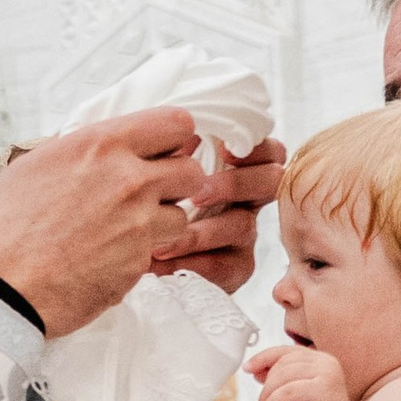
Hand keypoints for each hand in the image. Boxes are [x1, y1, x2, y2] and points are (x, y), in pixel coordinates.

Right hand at [0, 107, 203, 335]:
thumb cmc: (5, 227)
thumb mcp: (37, 164)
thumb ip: (83, 150)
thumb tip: (106, 146)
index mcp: (101, 146)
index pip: (175, 124)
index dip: (174, 139)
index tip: (165, 151)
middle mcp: (128, 181)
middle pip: (191, 171)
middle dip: (177, 183)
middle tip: (152, 194)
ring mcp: (138, 226)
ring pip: (181, 217)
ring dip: (160, 223)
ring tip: (123, 231)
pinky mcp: (138, 265)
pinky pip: (155, 253)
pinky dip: (138, 256)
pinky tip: (105, 258)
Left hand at [154, 134, 281, 295]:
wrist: (129, 242)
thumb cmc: (149, 196)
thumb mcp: (161, 168)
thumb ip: (176, 150)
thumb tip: (180, 133)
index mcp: (239, 168)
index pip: (269, 151)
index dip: (257, 148)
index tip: (225, 148)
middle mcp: (248, 199)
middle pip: (270, 182)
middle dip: (236, 184)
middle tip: (197, 194)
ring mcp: (244, 233)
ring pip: (242, 226)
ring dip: (202, 232)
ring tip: (162, 240)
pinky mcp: (235, 267)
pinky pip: (225, 266)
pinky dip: (191, 264)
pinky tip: (159, 262)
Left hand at [245, 339, 352, 400]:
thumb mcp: (294, 393)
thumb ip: (279, 379)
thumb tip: (256, 369)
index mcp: (319, 359)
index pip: (285, 351)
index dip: (263, 358)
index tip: (248, 368)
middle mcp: (325, 362)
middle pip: (283, 363)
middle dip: (266, 383)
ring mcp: (326, 374)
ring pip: (283, 376)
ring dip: (267, 394)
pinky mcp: (323, 390)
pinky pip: (288, 391)